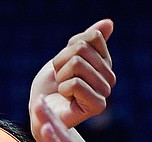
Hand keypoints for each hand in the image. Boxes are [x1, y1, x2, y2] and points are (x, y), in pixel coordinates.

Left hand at [29, 19, 115, 136]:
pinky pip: (76, 84)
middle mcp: (109, 78)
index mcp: (105, 63)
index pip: (91, 37)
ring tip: (63, 87)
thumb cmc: (52, 83)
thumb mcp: (68, 55)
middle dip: (62, 61)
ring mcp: (105, 92)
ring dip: (61, 75)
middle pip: (82, 49)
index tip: (65, 63)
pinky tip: (66, 98)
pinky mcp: (98, 106)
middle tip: (61, 78)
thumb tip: (109, 23)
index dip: (70, 46)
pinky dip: (63, 88)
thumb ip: (87, 40)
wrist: (42, 108)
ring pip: (77, 63)